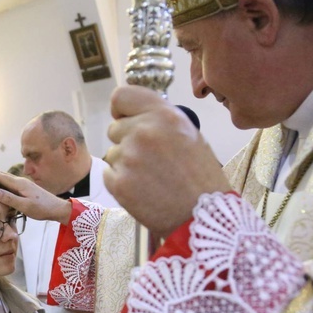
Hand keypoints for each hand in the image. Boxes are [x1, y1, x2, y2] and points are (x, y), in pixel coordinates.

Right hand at [0, 168, 71, 224]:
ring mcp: (24, 184)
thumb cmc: (42, 209)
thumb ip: (10, 199)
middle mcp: (20, 181)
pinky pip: (9, 182)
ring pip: (5, 177)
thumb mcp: (25, 206)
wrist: (57, 208)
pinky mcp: (26, 188)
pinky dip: (1, 181)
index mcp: (19, 184)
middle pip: (1, 174)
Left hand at [105, 85, 229, 238]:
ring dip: (125, 163)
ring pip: (112, 153)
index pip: (121, 96)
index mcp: (163, 115)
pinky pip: (109, 173)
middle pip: (114, 128)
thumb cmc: (200, 177)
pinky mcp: (118, 183)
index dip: (121, 110)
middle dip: (127, 141)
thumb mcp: (188, 133)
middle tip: (151, 159)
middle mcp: (143, 132)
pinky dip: (121, 182)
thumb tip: (131, 116)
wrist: (203, 216)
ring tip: (151, 177)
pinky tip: (143, 189)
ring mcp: (128, 158)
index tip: (126, 119)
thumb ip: (159, 119)